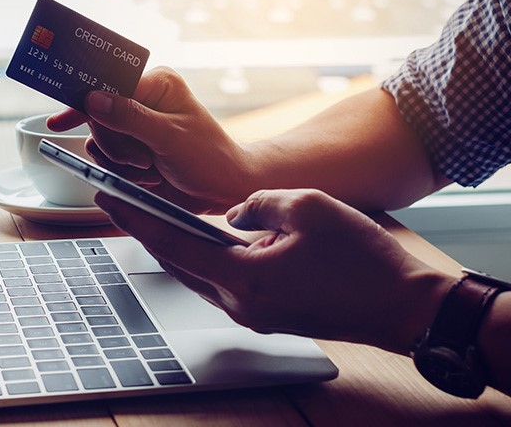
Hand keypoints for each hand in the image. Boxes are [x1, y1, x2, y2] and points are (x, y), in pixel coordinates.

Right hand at [47, 67, 249, 213]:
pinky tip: (146, 176)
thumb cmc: (209, 158)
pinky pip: (105, 160)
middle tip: (145, 158)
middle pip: (96, 117)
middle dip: (117, 144)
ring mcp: (134, 126)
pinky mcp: (130, 149)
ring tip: (151, 168)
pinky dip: (122, 173)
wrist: (221, 190)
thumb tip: (93, 99)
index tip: (61, 119)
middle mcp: (142, 100)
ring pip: (98, 142)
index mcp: (156, 84)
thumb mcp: (170, 137)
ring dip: (121, 162)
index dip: (84, 102)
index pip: (107, 85)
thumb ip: (130, 117)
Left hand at [95, 188, 454, 353]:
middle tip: (122, 201)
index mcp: (244, 278)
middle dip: (147, 230)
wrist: (404, 307)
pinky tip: (203, 237)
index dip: (134, 218)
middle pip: (178, 263)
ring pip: (198, 274)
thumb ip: (255, 204)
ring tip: (155, 214)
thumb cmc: (362, 258)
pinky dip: (206, 258)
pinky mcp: (268, 313)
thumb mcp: (306, 207)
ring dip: (176, 245)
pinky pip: (223, 282)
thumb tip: (232, 214)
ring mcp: (253, 313)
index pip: (172, 243)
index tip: (106, 197)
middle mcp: (240, 304)